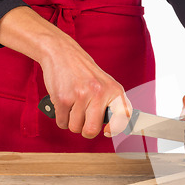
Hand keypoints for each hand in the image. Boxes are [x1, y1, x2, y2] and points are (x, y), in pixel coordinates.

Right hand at [0, 6, 131, 138]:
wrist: (62, 53)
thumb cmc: (85, 73)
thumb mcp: (105, 84)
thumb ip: (111, 104)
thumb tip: (113, 128)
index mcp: (114, 90)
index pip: (123, 116)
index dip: (116, 128)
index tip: (107, 130)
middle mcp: (99, 93)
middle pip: (92, 130)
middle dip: (86, 130)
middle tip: (84, 122)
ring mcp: (80, 96)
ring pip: (75, 128)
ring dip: (72, 122)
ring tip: (73, 107)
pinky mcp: (62, 98)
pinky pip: (62, 122)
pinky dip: (61, 118)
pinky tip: (64, 105)